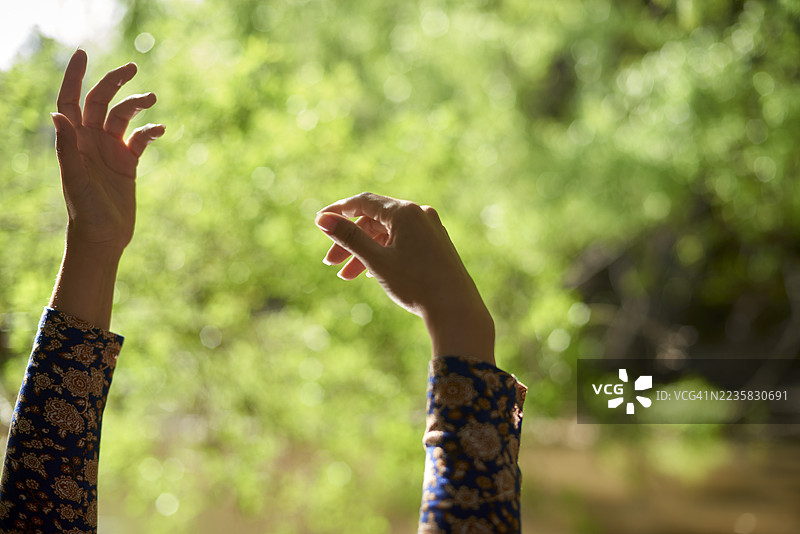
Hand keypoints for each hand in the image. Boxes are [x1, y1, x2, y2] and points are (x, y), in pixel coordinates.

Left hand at [48, 50, 163, 329]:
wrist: (103, 238)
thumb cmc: (86, 213)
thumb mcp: (76, 180)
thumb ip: (67, 147)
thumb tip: (57, 114)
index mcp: (74, 141)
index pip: (70, 100)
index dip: (74, 77)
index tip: (83, 54)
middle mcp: (90, 142)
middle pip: (101, 102)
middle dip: (114, 82)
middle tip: (133, 69)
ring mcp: (110, 151)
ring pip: (123, 117)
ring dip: (137, 105)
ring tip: (153, 98)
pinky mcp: (127, 164)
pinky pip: (139, 139)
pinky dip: (150, 131)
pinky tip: (161, 130)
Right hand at [315, 192, 494, 364]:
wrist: (456, 309)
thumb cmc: (415, 283)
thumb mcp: (376, 260)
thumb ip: (349, 237)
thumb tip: (322, 219)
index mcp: (405, 212)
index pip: (363, 202)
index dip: (338, 211)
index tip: (319, 222)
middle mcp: (419, 214)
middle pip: (373, 221)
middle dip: (350, 241)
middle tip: (330, 263)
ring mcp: (430, 228)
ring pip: (387, 234)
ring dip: (365, 252)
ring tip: (347, 276)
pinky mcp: (436, 243)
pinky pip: (402, 242)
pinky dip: (384, 254)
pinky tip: (372, 273)